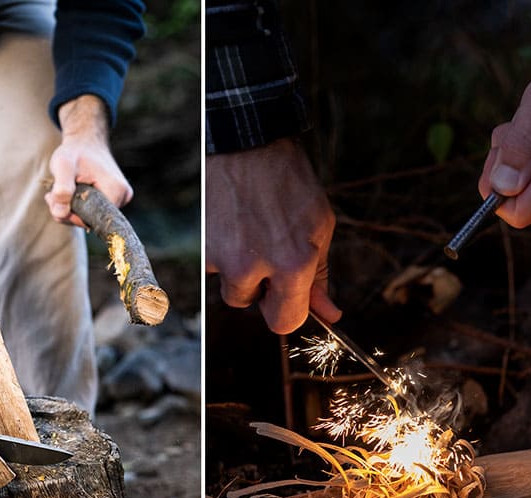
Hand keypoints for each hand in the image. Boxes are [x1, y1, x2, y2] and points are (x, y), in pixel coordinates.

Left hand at [46, 94, 132, 226]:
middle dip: (68, 211)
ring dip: (70, 209)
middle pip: (91, 220)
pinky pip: (93, 212)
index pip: (91, 219)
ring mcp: (121, 199)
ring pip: (90, 218)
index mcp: (116, 191)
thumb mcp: (63, 165)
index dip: (70, 214)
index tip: (54, 197)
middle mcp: (123, 197)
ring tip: (58, 190)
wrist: (86, 141)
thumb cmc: (75, 151)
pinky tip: (69, 192)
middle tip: (51, 194)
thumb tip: (60, 214)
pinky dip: (77, 206)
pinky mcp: (115, 200)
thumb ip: (61, 189)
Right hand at [206, 137, 341, 333]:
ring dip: (239, 271)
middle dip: (260, 290)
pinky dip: (221, 253)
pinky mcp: (201, 248)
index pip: (286, 321)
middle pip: (251, 306)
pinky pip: (212, 268)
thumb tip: (330, 314)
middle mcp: (253, 268)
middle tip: (267, 254)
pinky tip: (232, 225)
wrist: (246, 144)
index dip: (288, 310)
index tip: (288, 298)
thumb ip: (319, 275)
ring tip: (249, 233)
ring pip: (230, 287)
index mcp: (292, 264)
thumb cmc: (289, 182)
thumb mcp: (318, 226)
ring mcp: (222, 259)